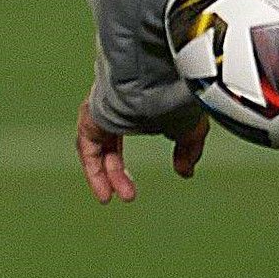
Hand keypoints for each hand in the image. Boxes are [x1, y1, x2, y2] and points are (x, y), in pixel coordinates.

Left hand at [77, 90, 207, 201]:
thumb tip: (185, 171)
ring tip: (113, 197)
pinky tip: (103, 190)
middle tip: (128, 194)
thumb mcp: (191, 127)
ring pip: (97, 146)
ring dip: (105, 174)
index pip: (125, 129)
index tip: (132, 181)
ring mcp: (100, 107)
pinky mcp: (91, 115)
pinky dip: (93, 170)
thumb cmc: (177, 94)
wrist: (157, 80)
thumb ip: (189, 149)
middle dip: (116, 170)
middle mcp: (113, 101)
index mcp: (134, 99)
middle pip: (108, 142)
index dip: (125, 157)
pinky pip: (87, 147)